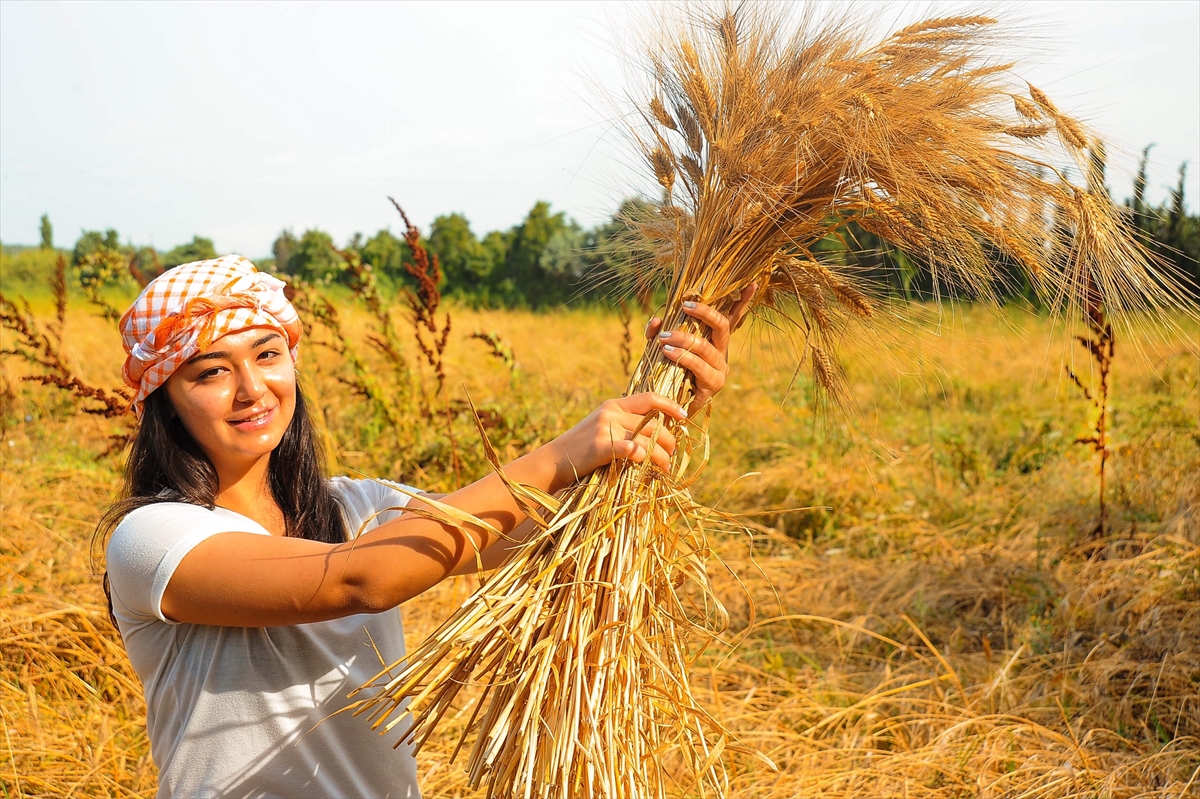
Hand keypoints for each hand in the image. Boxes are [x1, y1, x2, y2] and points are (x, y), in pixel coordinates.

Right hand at [545, 392, 687, 487]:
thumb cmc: (580, 449)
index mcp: (613, 405)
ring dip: (661, 457)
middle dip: (669, 442)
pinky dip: (643, 457)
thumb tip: (653, 432)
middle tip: (672, 456)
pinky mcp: (601, 446)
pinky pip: (631, 450)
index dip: (670, 405)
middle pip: (653, 424)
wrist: (553, 461)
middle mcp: (611, 413)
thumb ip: (623, 424)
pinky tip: (649, 467)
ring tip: (665, 468)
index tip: (684, 416)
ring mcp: (605, 428)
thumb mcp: (601, 427)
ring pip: (647, 440)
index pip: (649, 399)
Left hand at [645, 283, 755, 412]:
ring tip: (664, 338)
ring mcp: (720, 369)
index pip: (732, 318)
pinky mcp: (713, 385)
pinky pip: (699, 367)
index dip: (743, 301)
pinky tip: (669, 353)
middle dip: (704, 313)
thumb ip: (657, 333)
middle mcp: (722, 352)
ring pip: (706, 347)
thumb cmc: (667, 373)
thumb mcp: (660, 347)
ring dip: (683, 339)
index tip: (752, 283)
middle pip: (722, 326)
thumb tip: (656, 320)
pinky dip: (683, 357)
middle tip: (684, 306)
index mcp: (714, 341)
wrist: (667, 406)